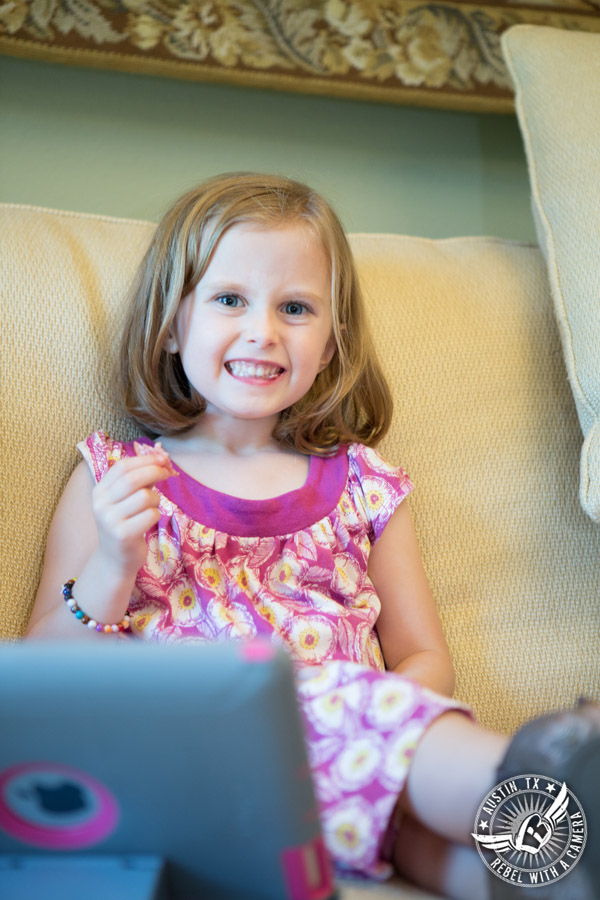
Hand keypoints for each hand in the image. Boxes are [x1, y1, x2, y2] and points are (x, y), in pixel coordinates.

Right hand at [91, 451, 172, 575]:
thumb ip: (140, 480)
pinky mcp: (123, 535)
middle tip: (168, 473)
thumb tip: (161, 459)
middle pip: (133, 479)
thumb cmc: (125, 523)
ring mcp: (110, 520)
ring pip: (144, 497)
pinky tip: (149, 521)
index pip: (122, 467)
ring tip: (152, 506)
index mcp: (100, 491)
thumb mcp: (125, 500)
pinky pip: (150, 515)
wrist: (115, 558)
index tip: (162, 458)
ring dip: (156, 499)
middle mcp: (101, 504)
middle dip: (155, 472)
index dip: (144, 460)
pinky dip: (156, 514)